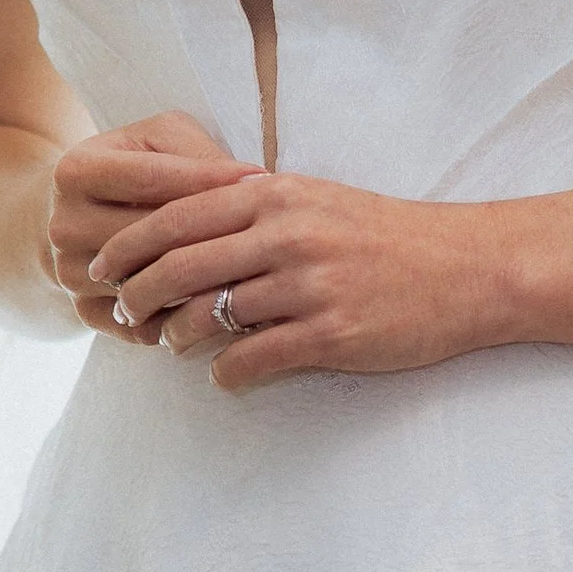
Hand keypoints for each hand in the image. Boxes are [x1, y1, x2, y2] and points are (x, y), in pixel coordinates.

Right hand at [46, 114, 254, 343]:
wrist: (79, 214)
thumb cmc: (136, 168)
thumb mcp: (159, 140)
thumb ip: (195, 154)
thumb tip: (248, 185)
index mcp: (75, 171)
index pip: (150, 179)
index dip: (209, 180)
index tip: (261, 181)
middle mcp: (62, 224)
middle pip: (148, 237)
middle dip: (211, 235)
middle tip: (268, 237)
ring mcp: (69, 272)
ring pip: (147, 284)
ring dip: (202, 284)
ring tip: (254, 275)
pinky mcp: (82, 311)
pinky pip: (141, 324)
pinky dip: (184, 320)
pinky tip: (224, 307)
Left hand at [86, 170, 509, 391]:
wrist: (469, 268)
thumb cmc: (388, 236)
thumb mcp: (317, 200)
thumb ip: (254, 206)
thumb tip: (185, 226)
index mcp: (275, 195)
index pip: (174, 216)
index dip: (127, 246)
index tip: (104, 268)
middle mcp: (285, 235)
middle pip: (178, 267)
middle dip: (137, 295)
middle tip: (124, 315)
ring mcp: (307, 286)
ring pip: (208, 317)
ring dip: (177, 338)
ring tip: (172, 346)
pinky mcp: (330, 335)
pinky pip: (251, 360)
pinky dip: (225, 374)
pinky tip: (225, 376)